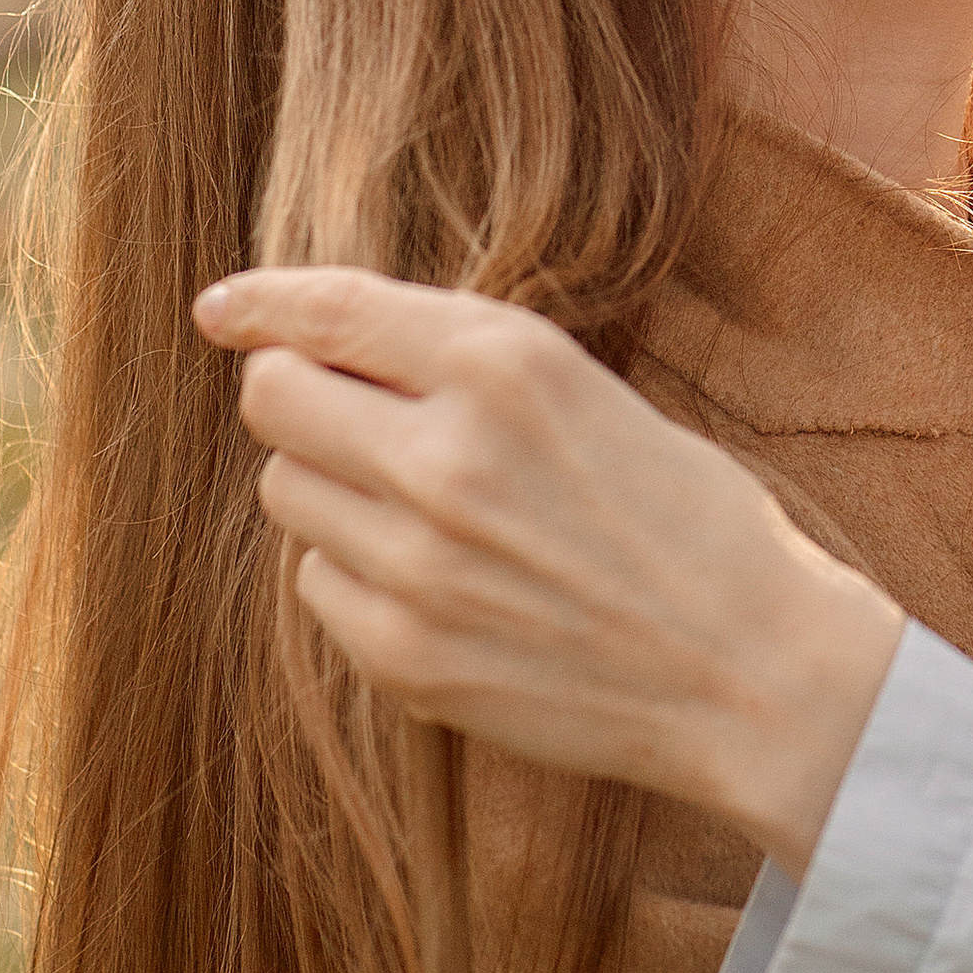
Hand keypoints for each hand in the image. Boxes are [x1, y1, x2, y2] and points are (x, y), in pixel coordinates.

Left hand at [194, 268, 902, 875]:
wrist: (750, 672)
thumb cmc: (688, 518)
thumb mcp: (589, 394)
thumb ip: (466, 365)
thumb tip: (334, 344)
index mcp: (506, 367)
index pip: (332, 308)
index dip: (260, 301)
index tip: (223, 308)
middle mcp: (446, 456)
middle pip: (274, 398)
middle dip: (296, 394)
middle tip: (347, 415)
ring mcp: (417, 565)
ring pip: (286, 491)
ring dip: (331, 488)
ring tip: (423, 509)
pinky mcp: (404, 657)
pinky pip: (317, 584)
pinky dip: (357, 574)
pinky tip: (439, 583)